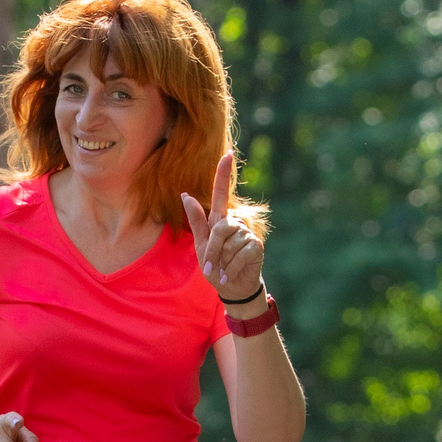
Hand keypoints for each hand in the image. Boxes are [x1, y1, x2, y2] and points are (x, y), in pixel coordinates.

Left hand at [180, 151, 263, 301]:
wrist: (232, 288)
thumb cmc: (215, 266)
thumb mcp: (201, 245)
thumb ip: (196, 221)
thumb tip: (185, 195)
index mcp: (220, 220)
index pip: (221, 193)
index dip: (223, 174)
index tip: (227, 154)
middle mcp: (235, 223)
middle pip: (220, 229)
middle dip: (213, 251)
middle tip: (212, 267)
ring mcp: (247, 233)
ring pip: (229, 244)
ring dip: (223, 262)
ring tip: (225, 270)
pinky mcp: (256, 246)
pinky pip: (239, 255)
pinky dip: (231, 268)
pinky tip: (231, 274)